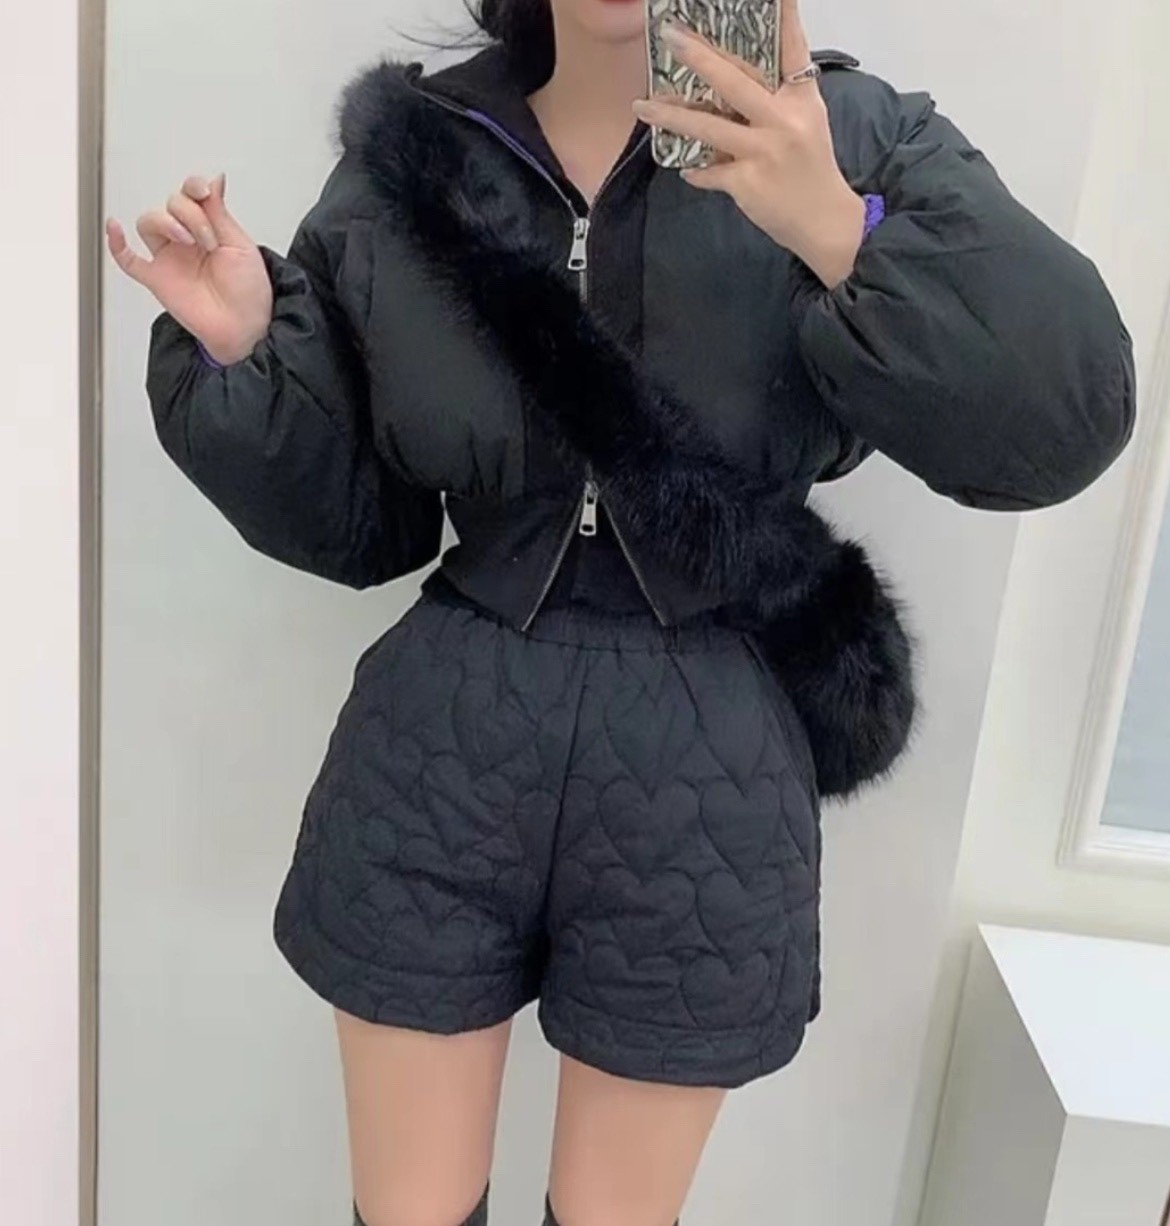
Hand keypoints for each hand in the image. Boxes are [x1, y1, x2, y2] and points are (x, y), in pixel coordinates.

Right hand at [107, 174, 273, 364]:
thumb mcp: (240, 245)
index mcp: (209, 229)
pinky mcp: (158, 279)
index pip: (190, 195)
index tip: (204, 191)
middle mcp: (187, 241)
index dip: (193, 187)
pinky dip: (116, 244)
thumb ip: (220, 213)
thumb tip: (214, 178)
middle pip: (171, 205)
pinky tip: (114, 228)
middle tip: (209, 239)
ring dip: (166, 223)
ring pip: (149, 223)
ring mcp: (171, 259)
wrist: (246, 328)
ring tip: (189, 242)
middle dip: (191, 215)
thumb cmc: (249, 292)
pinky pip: (128, 260)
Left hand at [633, 0, 865, 288]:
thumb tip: (732, 78)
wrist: (824, 221)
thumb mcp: (807, 121)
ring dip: (671, 115)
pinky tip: (685, 168)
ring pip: (708, 126)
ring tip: (642, 105)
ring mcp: (763, 151)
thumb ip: (776, 98)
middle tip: (670, 36)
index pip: (792, 48)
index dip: (784, 16)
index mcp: (801, 99)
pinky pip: (709, 171)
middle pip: (734, 81)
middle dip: (698, 57)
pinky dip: (696, 171)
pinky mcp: (747, 183)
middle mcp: (783, 120)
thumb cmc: (811, 168)